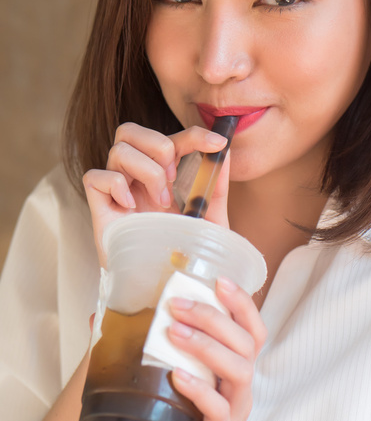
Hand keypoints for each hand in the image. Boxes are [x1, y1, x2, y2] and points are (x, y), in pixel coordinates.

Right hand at [82, 122, 228, 265]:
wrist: (165, 289)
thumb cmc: (185, 255)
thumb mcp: (209, 222)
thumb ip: (216, 190)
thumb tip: (225, 156)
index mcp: (162, 176)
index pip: (171, 139)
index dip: (193, 134)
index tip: (217, 142)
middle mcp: (136, 179)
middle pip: (130, 130)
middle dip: (158, 145)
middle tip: (173, 177)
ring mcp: (117, 192)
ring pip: (118, 149)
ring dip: (146, 171)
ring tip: (160, 202)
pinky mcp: (100, 209)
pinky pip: (95, 177)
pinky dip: (116, 185)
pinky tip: (132, 209)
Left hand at [144, 276, 266, 420]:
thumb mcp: (175, 387)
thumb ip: (154, 351)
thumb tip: (107, 317)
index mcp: (233, 371)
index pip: (252, 329)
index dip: (242, 302)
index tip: (219, 279)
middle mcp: (240, 388)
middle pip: (247, 342)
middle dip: (216, 316)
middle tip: (179, 304)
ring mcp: (233, 414)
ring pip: (239, 370)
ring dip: (207, 346)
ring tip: (175, 332)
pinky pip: (219, 410)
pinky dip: (200, 389)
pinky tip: (178, 376)